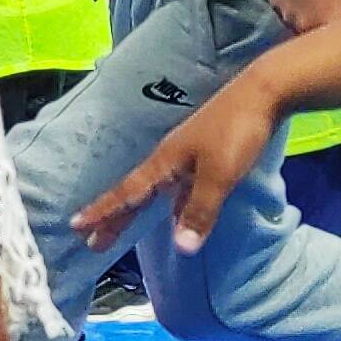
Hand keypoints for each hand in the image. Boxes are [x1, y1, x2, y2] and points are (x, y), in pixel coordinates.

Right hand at [74, 74, 286, 257]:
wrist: (262, 93)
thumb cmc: (237, 131)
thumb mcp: (219, 175)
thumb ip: (200, 211)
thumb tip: (181, 248)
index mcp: (165, 161)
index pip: (128, 192)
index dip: (104, 210)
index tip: (77, 225)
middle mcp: (169, 159)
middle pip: (135, 193)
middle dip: (114, 216)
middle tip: (93, 241)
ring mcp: (187, 156)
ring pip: (156, 191)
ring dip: (139, 211)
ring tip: (122, 231)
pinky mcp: (205, 156)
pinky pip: (178, 188)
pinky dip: (172, 206)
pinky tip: (179, 217)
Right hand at [273, 0, 340, 32]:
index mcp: (328, 27)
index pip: (337, 43)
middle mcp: (303, 27)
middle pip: (316, 37)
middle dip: (325, 28)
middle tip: (334, 10)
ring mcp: (285, 15)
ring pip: (299, 26)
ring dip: (307, 19)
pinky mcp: (274, 2)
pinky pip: (287, 11)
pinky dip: (294, 5)